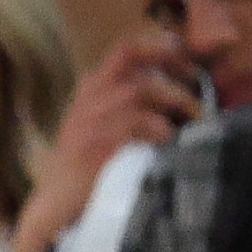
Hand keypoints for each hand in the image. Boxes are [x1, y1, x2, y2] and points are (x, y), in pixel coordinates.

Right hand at [9, 39, 199, 251]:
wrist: (56, 204)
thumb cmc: (84, 167)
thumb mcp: (98, 124)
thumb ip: (124, 101)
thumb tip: (175, 87)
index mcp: (91, 89)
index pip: (125, 51)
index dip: (159, 47)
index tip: (184, 57)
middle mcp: (89, 98)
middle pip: (135, 64)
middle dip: (170, 74)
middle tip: (195, 95)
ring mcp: (91, 119)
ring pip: (140, 91)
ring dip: (173, 103)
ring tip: (191, 121)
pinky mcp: (98, 143)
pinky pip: (141, 125)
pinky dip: (163, 133)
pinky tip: (169, 146)